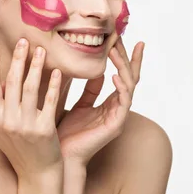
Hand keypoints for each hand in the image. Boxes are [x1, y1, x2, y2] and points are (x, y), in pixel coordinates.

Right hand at [0, 39, 62, 179]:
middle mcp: (6, 122)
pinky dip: (54, 85)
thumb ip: (1, 106)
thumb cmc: (20, 149)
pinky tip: (58, 72)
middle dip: (17, 59)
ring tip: (41, 50)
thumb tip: (1, 78)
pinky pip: (50, 102)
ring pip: (30, 89)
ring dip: (36, 66)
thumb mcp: (3, 129)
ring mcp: (25, 127)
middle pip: (11, 83)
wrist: (37, 174)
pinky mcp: (44, 131)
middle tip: (23, 40)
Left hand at [57, 38, 143, 165]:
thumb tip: (96, 70)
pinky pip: (124, 102)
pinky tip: (115, 75)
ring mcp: (119, 116)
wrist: (60, 156)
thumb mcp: (79, 104)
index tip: (123, 37)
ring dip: (123, 67)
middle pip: (131, 77)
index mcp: (110, 104)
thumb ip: (89, 89)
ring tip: (115, 51)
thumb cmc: (67, 133)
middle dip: (129, 56)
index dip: (125, 57)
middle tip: (124, 37)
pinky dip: (121, 87)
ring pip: (129, 85)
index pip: (123, 75)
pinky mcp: (116, 125)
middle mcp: (118, 108)